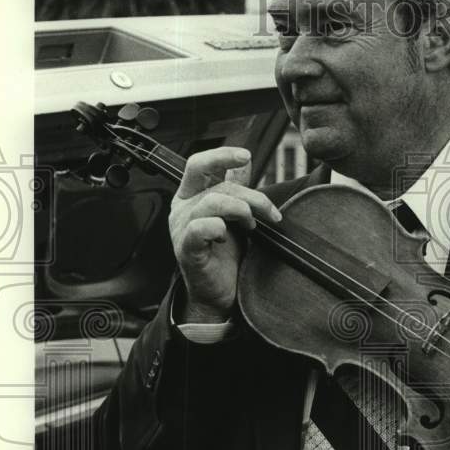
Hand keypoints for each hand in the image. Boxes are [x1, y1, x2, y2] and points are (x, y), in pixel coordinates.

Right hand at [168, 147, 282, 321]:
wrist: (220, 293)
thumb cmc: (224, 256)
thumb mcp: (233, 216)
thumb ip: (234, 188)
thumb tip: (244, 162)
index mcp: (191, 196)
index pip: (199, 164)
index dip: (221, 156)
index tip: (245, 156)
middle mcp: (183, 208)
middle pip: (214, 183)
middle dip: (248, 193)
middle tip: (268, 211)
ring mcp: (182, 228)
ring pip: (213, 202)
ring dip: (241, 210)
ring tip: (251, 227)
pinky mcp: (186, 248)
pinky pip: (201, 228)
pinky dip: (218, 228)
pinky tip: (226, 238)